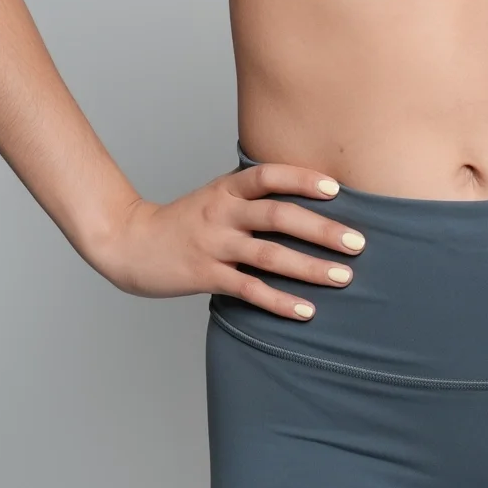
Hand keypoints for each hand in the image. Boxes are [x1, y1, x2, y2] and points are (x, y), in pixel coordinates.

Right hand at [91, 161, 365, 317]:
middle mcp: (222, 213)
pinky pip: (250, 290)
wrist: (129, 243)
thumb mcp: (217, 198)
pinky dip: (281, 301)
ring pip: (269, 255)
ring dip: (310, 267)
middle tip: (358, 243)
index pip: (269, 176)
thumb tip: (311, 201)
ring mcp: (214, 245)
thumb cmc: (185, 221)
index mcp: (227, 189)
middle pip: (279, 215)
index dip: (303, 179)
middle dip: (322, 230)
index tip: (337, 189)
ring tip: (344, 277)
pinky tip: (306, 311)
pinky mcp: (206, 276)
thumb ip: (254, 197)